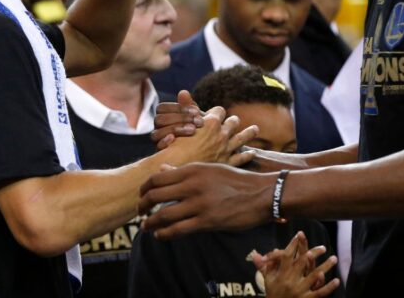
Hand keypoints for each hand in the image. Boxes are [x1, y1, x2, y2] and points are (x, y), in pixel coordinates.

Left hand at [138, 163, 272, 237]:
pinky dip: (165, 234)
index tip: (141, 195)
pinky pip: (178, 229)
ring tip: (146, 226)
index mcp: (193, 169)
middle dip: (143, 206)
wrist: (262, 194)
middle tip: (140, 212)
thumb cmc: (236, 181)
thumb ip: (184, 171)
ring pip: (164, 215)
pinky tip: (160, 235)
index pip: (157, 178)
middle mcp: (193, 185)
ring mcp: (200, 204)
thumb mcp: (210, 168)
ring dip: (150, 223)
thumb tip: (161, 170)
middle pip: (155, 196)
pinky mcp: (208, 221)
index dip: (144, 188)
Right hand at [152, 90, 203, 149]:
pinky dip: (165, 142)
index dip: (178, 108)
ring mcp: (158, 141)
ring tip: (193, 131)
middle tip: (199, 122)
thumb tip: (183, 92)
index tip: (196, 111)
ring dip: (175, 129)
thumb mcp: (196, 119)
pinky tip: (176, 140)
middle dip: (179, 119)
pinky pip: (158, 146)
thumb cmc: (198, 133)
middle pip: (159, 119)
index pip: (162, 108)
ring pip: (156, 133)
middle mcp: (158, 128)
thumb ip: (190, 106)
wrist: (201, 155)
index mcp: (164, 117)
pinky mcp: (161, 154)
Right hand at [161, 99, 258, 167]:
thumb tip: (183, 91)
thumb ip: (185, 107)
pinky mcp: (228, 163)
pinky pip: (241, 157)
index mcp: (211, 123)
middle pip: (233, 122)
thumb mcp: (179, 124)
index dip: (216, 111)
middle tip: (235, 121)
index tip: (215, 114)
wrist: (177, 168)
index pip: (219, 110)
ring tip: (255, 129)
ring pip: (242, 138)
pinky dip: (247, 154)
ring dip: (249, 132)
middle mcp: (222, 134)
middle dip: (233, 121)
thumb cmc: (174, 146)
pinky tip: (252, 152)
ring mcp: (226, 149)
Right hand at [252, 231, 339, 297]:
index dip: (293, 245)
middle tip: (322, 246)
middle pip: (302, 263)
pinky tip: (337, 280)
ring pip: (314, 276)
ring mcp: (300, 290)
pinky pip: (319, 292)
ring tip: (334, 258)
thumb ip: (263, 267)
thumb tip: (255, 254)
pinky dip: (329, 287)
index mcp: (281, 274)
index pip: (287, 256)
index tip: (299, 235)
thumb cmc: (273, 294)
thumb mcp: (267, 280)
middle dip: (313, 253)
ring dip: (325, 267)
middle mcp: (290, 281)